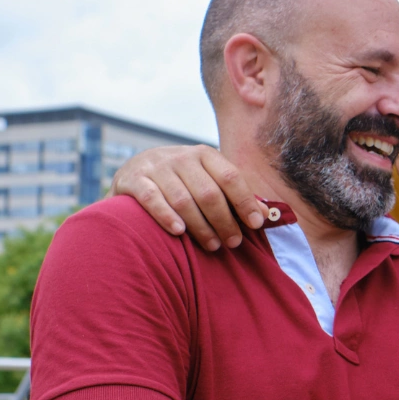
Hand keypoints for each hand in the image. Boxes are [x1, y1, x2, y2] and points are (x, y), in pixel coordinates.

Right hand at [112, 144, 270, 250]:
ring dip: (200, 226)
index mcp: (204, 154)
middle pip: (208, 192)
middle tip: (233, 242)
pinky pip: (151, 198)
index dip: (245, 201)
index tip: (256, 224)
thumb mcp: (207, 180)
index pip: (230, 176)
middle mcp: (180, 157)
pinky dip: (166, 215)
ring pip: (183, 199)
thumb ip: (233, 195)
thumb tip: (265, 216)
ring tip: (212, 245)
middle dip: (224, 221)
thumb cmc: (182, 182)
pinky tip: (179, 232)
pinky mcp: (133, 179)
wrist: (134, 170)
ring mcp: (155, 167)